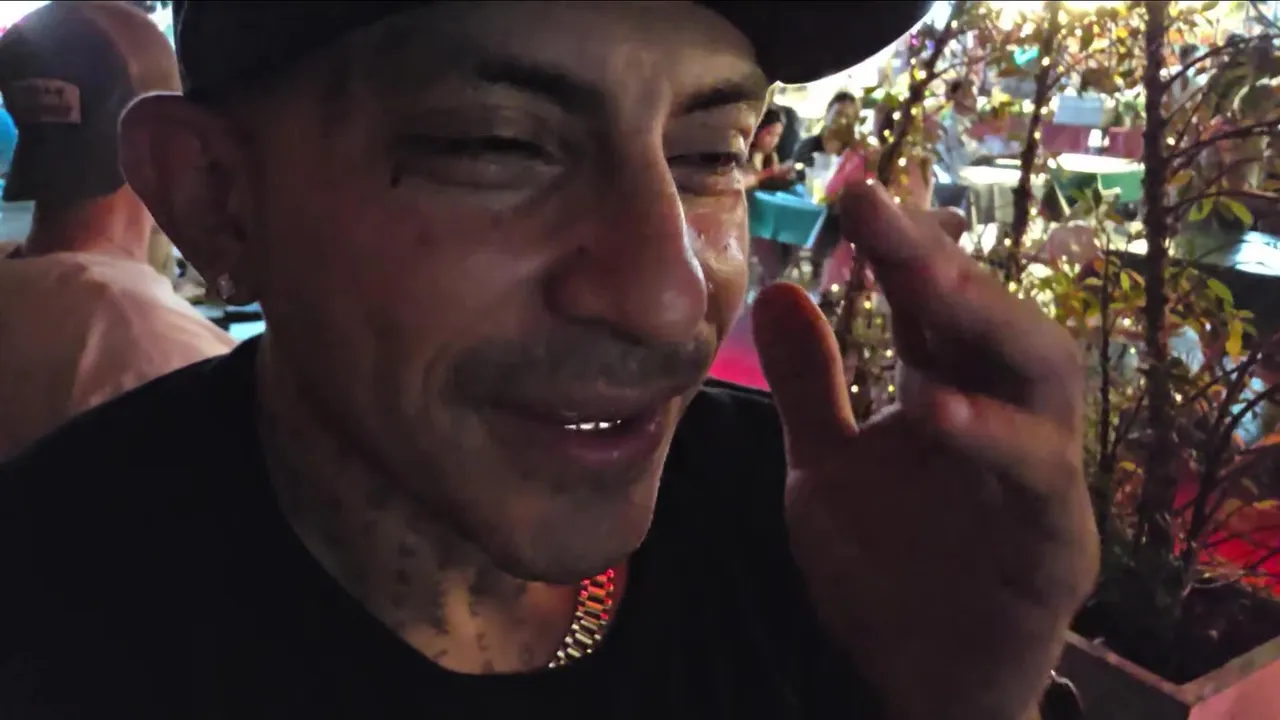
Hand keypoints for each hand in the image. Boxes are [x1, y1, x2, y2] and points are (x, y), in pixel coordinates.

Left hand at [752, 182, 1098, 719]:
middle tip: (880, 212)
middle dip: (939, 259)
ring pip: (1043, 375)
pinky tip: (936, 408)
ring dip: (985, 322)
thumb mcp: (825, 468)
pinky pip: (1038, 478)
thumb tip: (779, 289)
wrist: (919, 674)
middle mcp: (1000, 415)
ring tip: (923, 281)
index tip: (846, 190)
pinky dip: (993, 438)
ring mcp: (1035, 476)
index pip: (927, 301)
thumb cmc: (885, 567)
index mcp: (947, 390)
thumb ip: (808, 387)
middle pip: (990, 316)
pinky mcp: (1055, 541)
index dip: (894, 243)